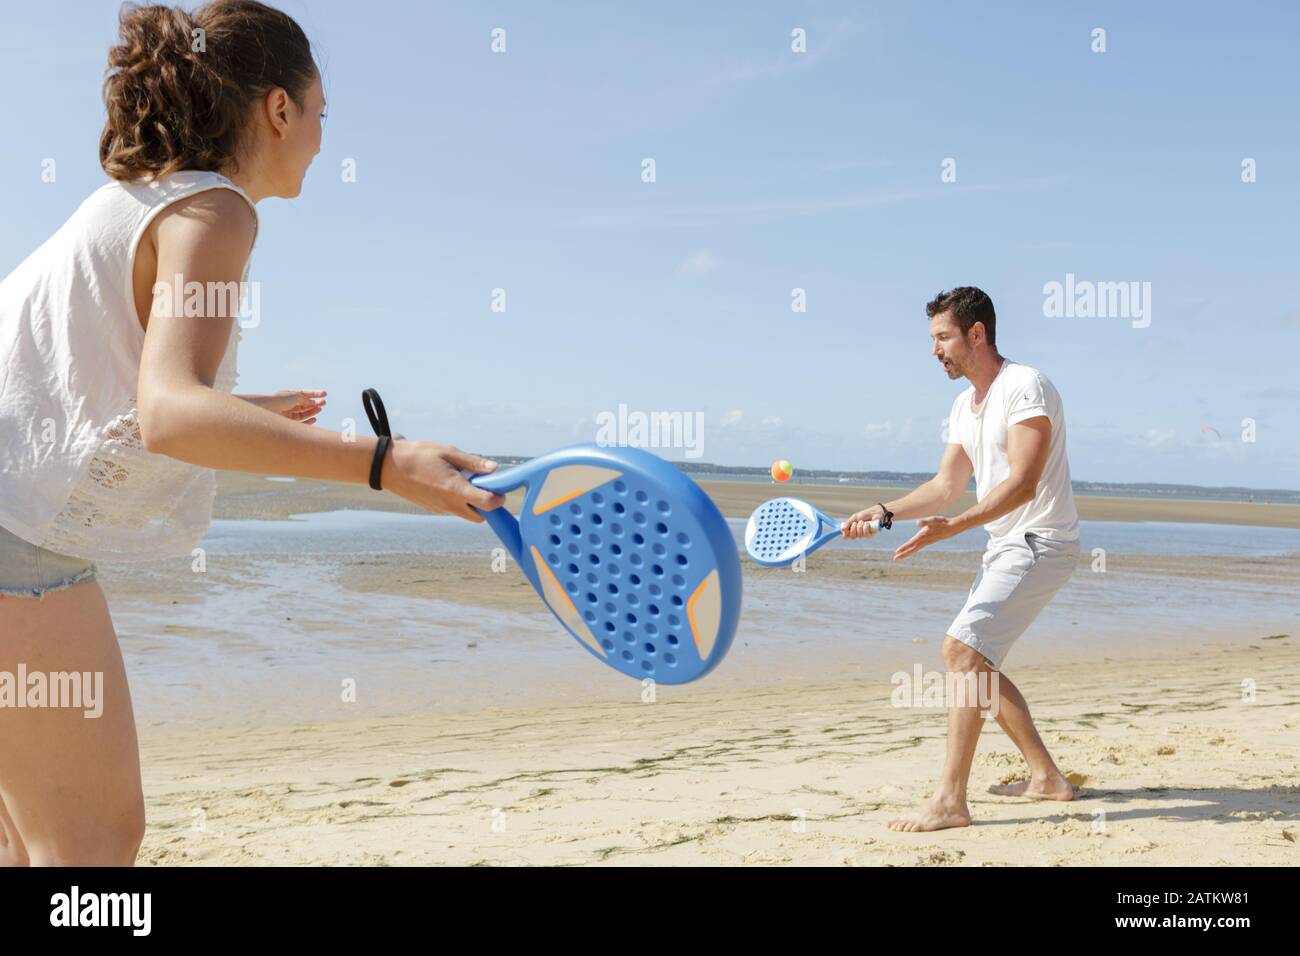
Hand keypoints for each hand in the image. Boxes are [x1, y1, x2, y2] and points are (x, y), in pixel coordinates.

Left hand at [244, 389, 326, 424]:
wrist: (265, 410)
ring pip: (303, 413)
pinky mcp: (286, 423)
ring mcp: (287, 414)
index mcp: (288, 395)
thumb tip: (314, 403)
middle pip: (304, 404)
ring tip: (320, 409)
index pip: (304, 394)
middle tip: (324, 403)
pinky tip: (314, 419)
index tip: (325, 394)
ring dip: (312, 411)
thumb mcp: (294, 397)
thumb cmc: (278, 400)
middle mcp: (288, 404)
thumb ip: (305, 400)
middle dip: (314, 403)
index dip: (314, 393)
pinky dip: (307, 421)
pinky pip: (300, 423)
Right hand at [383, 440, 506, 522]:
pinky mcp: (433, 509)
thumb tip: (494, 468)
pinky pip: (453, 510)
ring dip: (472, 503)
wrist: (388, 467)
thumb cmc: (418, 455)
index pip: (488, 504)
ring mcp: (440, 509)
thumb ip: (473, 463)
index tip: (500, 488)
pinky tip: (450, 484)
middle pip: (480, 516)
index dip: (499, 498)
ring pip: (466, 514)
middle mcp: (450, 505)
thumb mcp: (448, 452)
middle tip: (484, 486)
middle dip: (487, 505)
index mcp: (455, 490)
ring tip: (464, 481)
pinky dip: (459, 501)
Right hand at [841, 505, 885, 539]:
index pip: (846, 537)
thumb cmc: (865, 515)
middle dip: (853, 528)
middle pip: (851, 537)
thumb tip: (842, 529)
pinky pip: (865, 534)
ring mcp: (864, 535)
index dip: (845, 534)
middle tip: (856, 522)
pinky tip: (867, 524)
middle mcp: (857, 534)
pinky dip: (865, 528)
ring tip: (862, 521)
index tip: (845, 528)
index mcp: (852, 530)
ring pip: (858, 535)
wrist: (875, 513)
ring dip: (859, 527)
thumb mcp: (854, 518)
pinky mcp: (870, 535)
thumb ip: (848, 523)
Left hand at [893, 515, 958, 560]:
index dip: (904, 547)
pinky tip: (908, 550)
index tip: (897, 552)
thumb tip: (917, 523)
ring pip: (914, 549)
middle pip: (912, 549)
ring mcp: (926, 542)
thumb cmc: (942, 523)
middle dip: (903, 554)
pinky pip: (917, 547)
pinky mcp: (927, 541)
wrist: (952, 528)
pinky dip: (911, 549)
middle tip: (894, 559)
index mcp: (924, 536)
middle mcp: (924, 541)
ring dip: (906, 553)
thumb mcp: (934, 520)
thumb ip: (925, 522)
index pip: (912, 543)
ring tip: (898, 557)